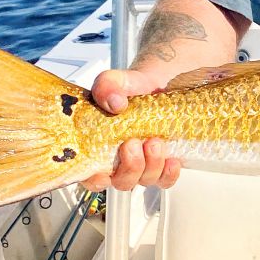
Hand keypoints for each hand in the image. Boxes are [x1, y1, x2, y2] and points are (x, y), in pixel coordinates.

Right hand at [82, 68, 181, 191]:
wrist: (168, 81)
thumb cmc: (139, 84)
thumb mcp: (121, 79)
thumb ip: (108, 84)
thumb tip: (113, 102)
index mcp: (99, 141)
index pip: (88, 172)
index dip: (92, 179)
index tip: (101, 173)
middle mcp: (120, 156)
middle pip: (120, 180)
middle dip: (129, 167)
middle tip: (134, 144)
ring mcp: (144, 161)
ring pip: (144, 180)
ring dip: (150, 166)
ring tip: (156, 142)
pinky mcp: (165, 161)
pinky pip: (165, 180)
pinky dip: (169, 174)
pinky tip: (172, 160)